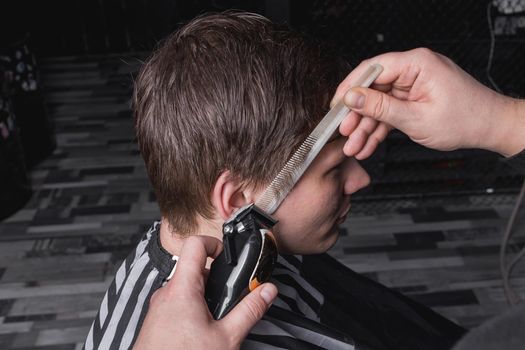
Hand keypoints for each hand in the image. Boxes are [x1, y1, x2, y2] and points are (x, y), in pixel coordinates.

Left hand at [134, 235, 277, 349]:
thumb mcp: (226, 337)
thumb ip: (249, 310)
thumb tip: (266, 291)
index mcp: (182, 289)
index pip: (195, 244)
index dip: (214, 244)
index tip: (227, 256)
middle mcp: (166, 293)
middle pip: (194, 269)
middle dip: (215, 280)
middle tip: (230, 296)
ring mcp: (158, 307)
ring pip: (185, 288)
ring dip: (204, 296)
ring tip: (217, 318)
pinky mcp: (156, 320)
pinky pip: (176, 303)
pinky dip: (191, 308)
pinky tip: (201, 330)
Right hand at [332, 48, 524, 157]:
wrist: (490, 129)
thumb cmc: (465, 120)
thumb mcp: (416, 118)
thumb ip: (380, 107)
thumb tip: (352, 97)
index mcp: (417, 64)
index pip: (372, 68)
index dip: (350, 87)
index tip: (336, 105)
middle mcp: (413, 70)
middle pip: (373, 88)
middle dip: (357, 114)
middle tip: (343, 132)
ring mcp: (413, 85)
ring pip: (379, 104)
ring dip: (366, 127)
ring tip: (354, 146)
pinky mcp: (413, 99)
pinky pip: (390, 112)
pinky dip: (379, 129)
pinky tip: (368, 145)